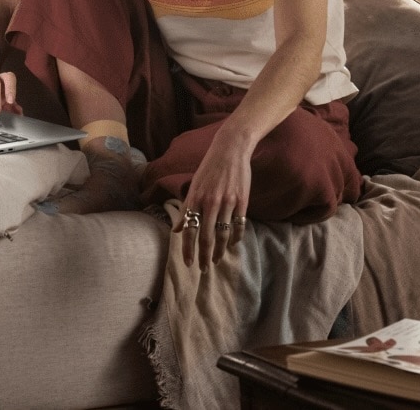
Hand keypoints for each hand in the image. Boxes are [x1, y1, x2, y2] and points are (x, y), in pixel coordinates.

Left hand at [175, 136, 250, 265]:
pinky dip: (235, 238)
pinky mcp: (242, 201)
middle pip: (206, 237)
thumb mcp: (194, 186)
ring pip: (222, 234)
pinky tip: (231, 245)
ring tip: (215, 260)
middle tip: (202, 269)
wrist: (230, 149)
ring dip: (218, 251)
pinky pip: (238, 225)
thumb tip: (177, 230)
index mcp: (195, 199)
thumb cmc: (209, 168)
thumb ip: (186, 209)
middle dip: (203, 256)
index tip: (188, 263)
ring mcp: (227, 202)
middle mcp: (210, 203)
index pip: (189, 230)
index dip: (188, 249)